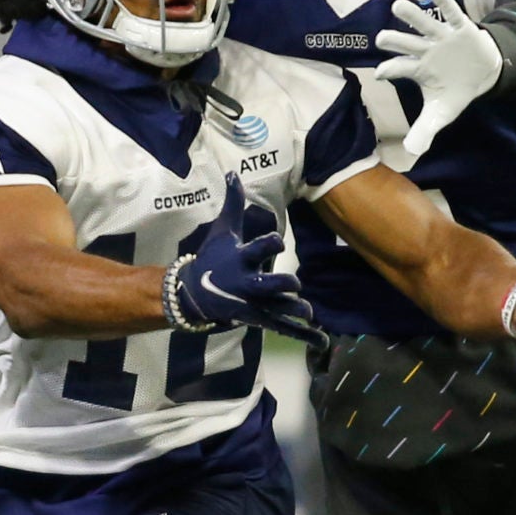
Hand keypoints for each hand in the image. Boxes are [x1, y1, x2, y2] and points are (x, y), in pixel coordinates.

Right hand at [167, 178, 320, 343]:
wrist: (193, 293)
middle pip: (269, 284)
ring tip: (310, 314)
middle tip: (293, 283)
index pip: (258, 249)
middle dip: (283, 284)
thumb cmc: (212, 258)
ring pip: (278, 309)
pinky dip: (304, 335)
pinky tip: (322, 341)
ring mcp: (253, 303)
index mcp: (240, 259)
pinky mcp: (259, 319)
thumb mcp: (222, 231)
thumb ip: (233, 204)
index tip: (279, 242)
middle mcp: (247, 283)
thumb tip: (233, 173)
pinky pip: (284, 328)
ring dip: (295, 311)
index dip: (270, 244)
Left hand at [371, 0, 503, 163]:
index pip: (399, 69)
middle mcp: (425, 50)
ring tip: (398, 6)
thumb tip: (412, 153)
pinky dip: (445, 3)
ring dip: (411, 16)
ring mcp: (441, 38)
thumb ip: (426, 130)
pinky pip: (452, 14)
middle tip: (381, 38)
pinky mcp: (461, 28)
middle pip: (406, 43)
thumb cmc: (455, 89)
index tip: (379, 74)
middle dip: (394, 40)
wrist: (483, 73)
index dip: (389, 70)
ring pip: (424, 25)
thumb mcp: (442, 113)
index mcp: (418, 69)